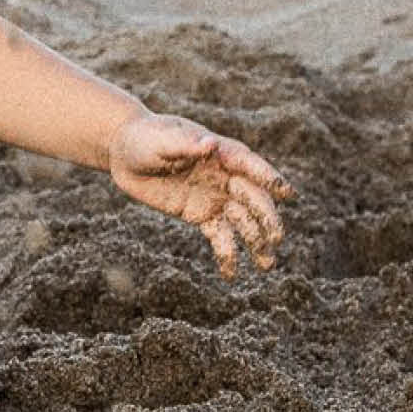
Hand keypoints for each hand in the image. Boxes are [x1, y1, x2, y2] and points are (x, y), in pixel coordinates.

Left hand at [108, 112, 294, 277]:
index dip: (269, 177)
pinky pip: (220, 237)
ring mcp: (216, 197)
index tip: (288, 193)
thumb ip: (185, 144)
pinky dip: (227, 254)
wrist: (124, 154)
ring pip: (243, 222)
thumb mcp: (161, 139)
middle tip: (275, 238)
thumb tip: (210, 143)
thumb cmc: (145, 137)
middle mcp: (225, 177)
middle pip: (253, 198)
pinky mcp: (201, 215)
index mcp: (221, 152)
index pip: (249, 164)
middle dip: (266, 217)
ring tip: (266, 265)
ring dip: (256, 242)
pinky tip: (231, 274)